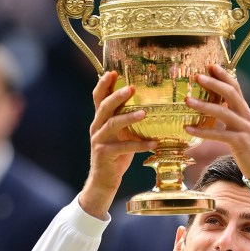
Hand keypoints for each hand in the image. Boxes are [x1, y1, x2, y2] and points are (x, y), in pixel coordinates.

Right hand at [79, 71, 156, 218]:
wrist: (104, 178)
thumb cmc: (116, 153)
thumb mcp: (120, 133)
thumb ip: (125, 118)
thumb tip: (144, 103)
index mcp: (100, 120)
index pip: (98, 97)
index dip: (103, 84)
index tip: (112, 72)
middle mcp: (97, 127)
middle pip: (104, 107)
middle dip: (117, 96)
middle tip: (131, 88)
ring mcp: (99, 140)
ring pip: (112, 124)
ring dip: (129, 118)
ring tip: (144, 113)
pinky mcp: (105, 154)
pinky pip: (124, 147)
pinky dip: (140, 145)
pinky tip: (153, 143)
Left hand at [185, 65, 249, 226]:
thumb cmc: (247, 148)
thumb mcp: (239, 128)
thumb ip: (229, 115)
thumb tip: (213, 104)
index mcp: (245, 111)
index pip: (236, 87)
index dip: (224, 75)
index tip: (210, 65)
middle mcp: (246, 116)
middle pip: (231, 94)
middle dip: (214, 83)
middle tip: (197, 76)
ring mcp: (244, 128)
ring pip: (224, 112)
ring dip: (204, 105)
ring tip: (187, 100)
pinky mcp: (240, 142)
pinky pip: (219, 134)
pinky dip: (203, 131)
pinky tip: (188, 128)